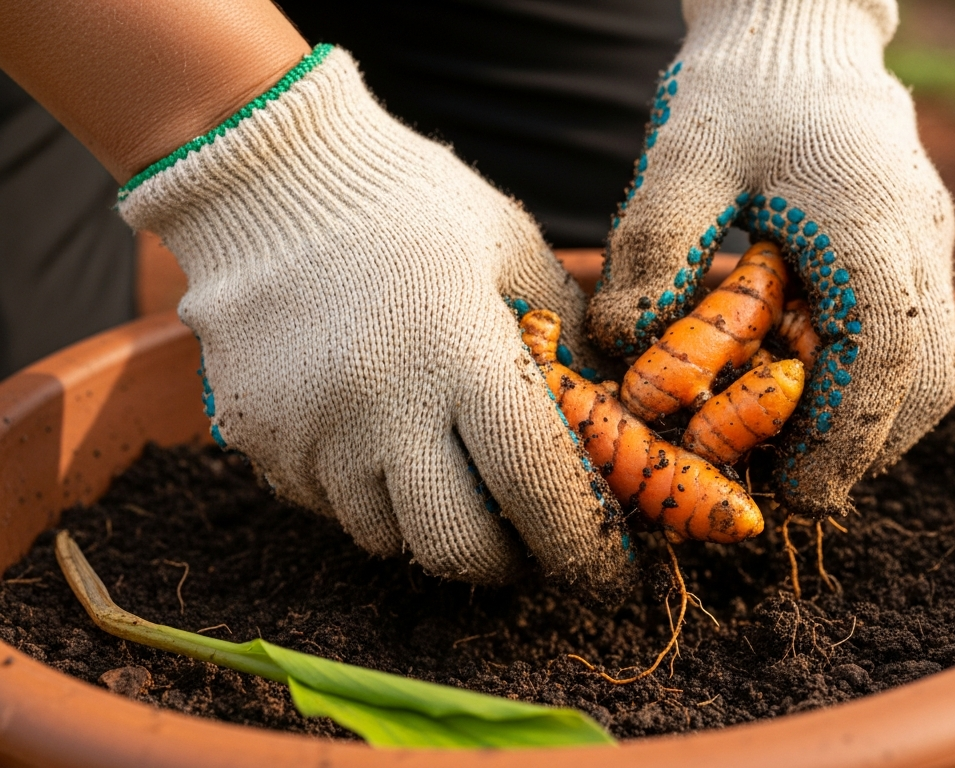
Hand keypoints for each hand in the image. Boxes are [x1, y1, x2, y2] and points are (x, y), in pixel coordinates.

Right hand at [119, 47, 629, 588]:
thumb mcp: (514, 247)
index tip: (604, 569)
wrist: (268, 174)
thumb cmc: (412, 202)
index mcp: (462, 355)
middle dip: (506, 559)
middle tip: (527, 538)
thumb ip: (566, 334)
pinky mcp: (258, 440)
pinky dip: (367, 496)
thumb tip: (611, 411)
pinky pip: (328, 507)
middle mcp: (382, 408)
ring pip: (388, 538)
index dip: (579, 545)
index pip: (535, 488)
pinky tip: (379, 438)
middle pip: (456, 546)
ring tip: (450, 474)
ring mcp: (311, 432)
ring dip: (432, 526)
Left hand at [588, 0, 954, 516]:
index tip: (800, 495)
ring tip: (795, 447)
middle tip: (788, 484)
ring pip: (933, 367)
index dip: (846, 439)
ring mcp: (933, 238)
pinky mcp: (922, 242)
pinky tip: (811, 387)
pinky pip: (920, 337)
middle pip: (926, 381)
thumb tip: (627, 351)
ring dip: (874, 423)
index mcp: (867, 217)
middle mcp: (920, 234)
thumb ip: (655, 251)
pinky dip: (876, 384)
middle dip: (863, 449)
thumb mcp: (681, 159)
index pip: (883, 357)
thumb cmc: (739, 84)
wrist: (800, 23)